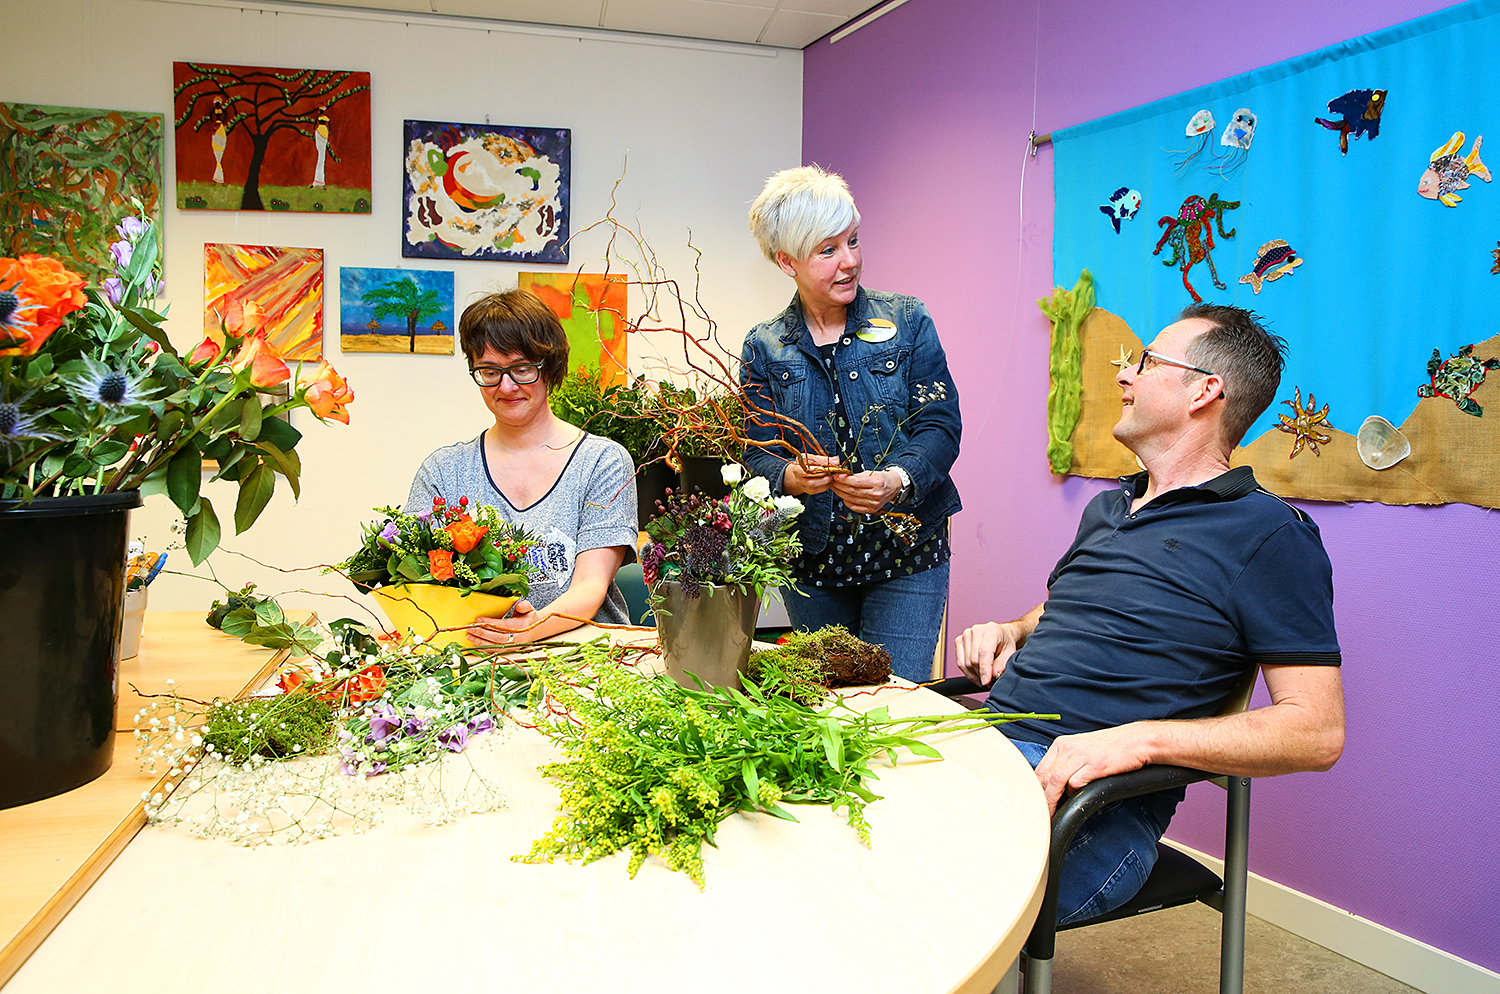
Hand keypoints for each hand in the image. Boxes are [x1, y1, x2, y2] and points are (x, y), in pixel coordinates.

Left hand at [465, 599, 538, 645]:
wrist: (536, 631)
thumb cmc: (529, 618)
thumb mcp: (530, 609)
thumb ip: (525, 606)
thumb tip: (519, 605)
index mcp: (521, 627)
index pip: (502, 626)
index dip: (489, 623)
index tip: (478, 619)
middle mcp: (516, 639)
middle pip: (496, 638)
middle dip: (481, 633)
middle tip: (470, 628)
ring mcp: (512, 646)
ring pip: (494, 647)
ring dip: (480, 642)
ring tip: (469, 635)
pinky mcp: (508, 651)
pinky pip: (494, 651)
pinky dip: (484, 649)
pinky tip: (475, 643)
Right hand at [782, 452, 842, 495]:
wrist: (798, 475)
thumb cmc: (806, 465)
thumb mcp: (812, 458)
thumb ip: (823, 459)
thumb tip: (836, 460)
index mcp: (798, 465)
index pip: (811, 464)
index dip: (823, 462)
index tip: (834, 462)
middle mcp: (798, 476)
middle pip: (812, 474)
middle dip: (825, 471)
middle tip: (834, 469)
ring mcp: (803, 484)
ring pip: (815, 484)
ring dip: (826, 480)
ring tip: (832, 475)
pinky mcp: (809, 491)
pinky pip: (818, 490)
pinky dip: (826, 485)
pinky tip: (830, 481)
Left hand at [829, 469, 900, 514]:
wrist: (894, 487)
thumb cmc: (882, 479)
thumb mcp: (872, 473)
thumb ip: (857, 475)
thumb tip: (842, 476)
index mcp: (877, 483)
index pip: (856, 482)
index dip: (843, 479)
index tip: (836, 476)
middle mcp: (876, 494)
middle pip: (852, 491)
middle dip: (840, 486)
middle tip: (833, 482)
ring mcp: (874, 504)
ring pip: (852, 499)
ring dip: (841, 494)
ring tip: (836, 488)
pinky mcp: (872, 510)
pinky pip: (855, 507)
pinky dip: (847, 502)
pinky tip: (844, 497)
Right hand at [955, 621, 1020, 685]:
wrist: (999, 635)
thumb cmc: (1004, 643)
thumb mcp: (1010, 654)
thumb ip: (1002, 665)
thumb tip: (992, 676)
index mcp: (991, 630)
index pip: (984, 652)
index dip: (984, 669)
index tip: (986, 682)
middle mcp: (976, 630)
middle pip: (974, 659)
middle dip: (981, 674)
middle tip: (990, 682)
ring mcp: (966, 635)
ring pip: (966, 663)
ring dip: (975, 675)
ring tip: (984, 678)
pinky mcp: (959, 641)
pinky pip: (960, 663)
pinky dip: (968, 673)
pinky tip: (976, 676)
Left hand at [1033, 725, 1153, 814]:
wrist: (1135, 741)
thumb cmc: (1109, 748)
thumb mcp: (1080, 750)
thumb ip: (1065, 763)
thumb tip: (1051, 786)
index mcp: (1061, 745)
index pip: (1039, 770)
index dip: (1033, 790)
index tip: (1034, 804)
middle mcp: (1068, 748)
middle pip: (1044, 777)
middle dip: (1040, 799)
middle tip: (1039, 815)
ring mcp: (1081, 756)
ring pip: (1056, 782)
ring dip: (1051, 801)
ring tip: (1050, 814)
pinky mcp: (1096, 766)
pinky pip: (1076, 783)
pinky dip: (1073, 795)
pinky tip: (1075, 803)